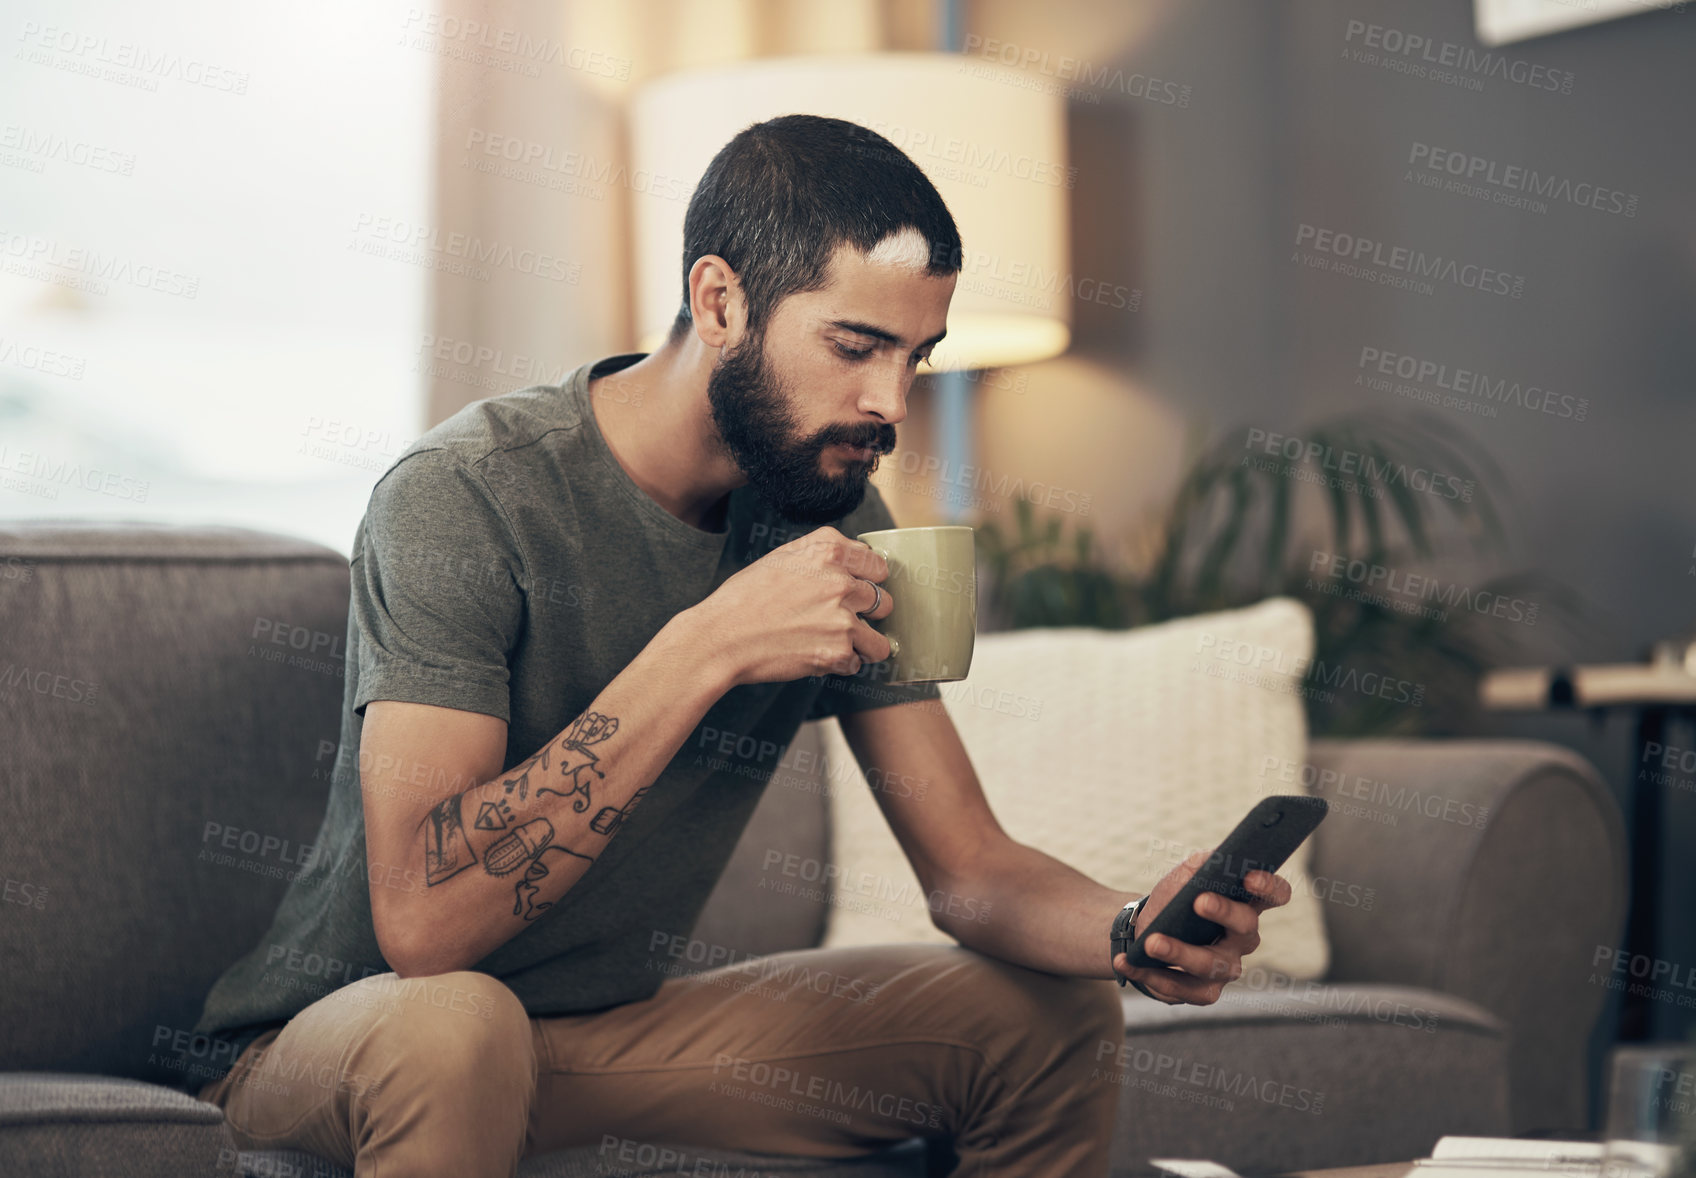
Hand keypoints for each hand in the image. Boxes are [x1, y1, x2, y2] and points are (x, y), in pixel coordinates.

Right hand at [692, 526, 896, 685]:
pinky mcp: (838, 651)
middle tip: (840, 622)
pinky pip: (857, 663)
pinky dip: (840, 665)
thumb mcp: (784, 557)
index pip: (878, 565)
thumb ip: (824, 554)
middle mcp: (840, 580)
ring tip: (834, 644)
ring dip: (862, 645)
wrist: (721, 637)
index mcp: (828, 550)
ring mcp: (842, 618)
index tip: (856, 592)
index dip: (868, 582)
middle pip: (884, 601)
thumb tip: (859, 561)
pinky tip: (815, 655)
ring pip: (880, 639)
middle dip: (867, 615)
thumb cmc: (746, 598)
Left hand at [1111, 849, 1292, 1004]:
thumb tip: (1214, 859)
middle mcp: (1243, 938)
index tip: (1249, 876)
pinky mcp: (1204, 991)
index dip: (1269, 886)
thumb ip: (1203, 864)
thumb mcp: (1185, 875)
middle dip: (1224, 912)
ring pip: (1212, 964)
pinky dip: (1151, 974)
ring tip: (1151, 942)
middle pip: (1246, 926)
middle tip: (1199, 901)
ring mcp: (1227, 968)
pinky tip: (1127, 961)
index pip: (1275, 895)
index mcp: (1246, 904)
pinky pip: (1182, 989)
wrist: (1146, 929)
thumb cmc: (1174, 899)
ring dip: (1180, 952)